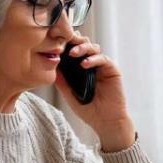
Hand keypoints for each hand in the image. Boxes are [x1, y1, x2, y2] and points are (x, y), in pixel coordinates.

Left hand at [54, 33, 134, 150]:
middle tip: (64, 42)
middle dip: (74, 41)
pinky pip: (103, 59)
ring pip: (93, 48)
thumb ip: (61, 80)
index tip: (54, 44)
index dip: (65, 44)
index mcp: (80, 68)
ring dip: (83, 47)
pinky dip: (93, 59)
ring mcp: (102, 66)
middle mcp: (91, 64)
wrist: (105, 121)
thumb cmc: (88, 109)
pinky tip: (84, 64)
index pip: (73, 49)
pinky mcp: (112, 70)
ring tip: (73, 53)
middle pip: (83, 44)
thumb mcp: (69, 94)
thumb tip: (50, 66)